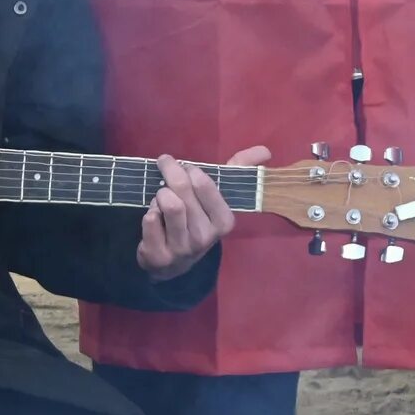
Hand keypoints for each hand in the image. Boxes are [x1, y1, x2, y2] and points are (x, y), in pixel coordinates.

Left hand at [136, 147, 262, 278]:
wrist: (173, 263)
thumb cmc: (197, 220)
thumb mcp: (218, 197)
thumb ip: (239, 170)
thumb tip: (265, 151)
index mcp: (224, 221)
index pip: (204, 184)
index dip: (190, 170)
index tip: (186, 169)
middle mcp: (205, 237)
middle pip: (182, 190)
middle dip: (170, 172)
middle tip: (165, 166)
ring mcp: (182, 248)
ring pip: (168, 204)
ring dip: (160, 194)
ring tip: (162, 196)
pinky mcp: (159, 256)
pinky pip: (150, 220)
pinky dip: (149, 211)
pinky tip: (154, 217)